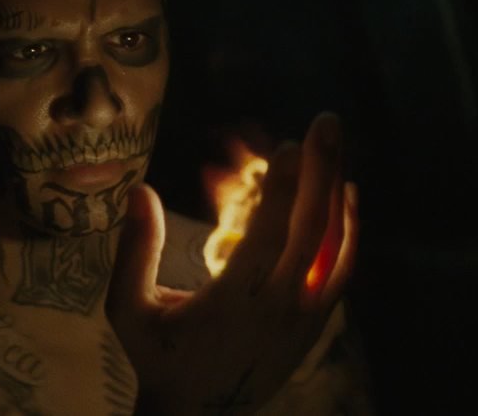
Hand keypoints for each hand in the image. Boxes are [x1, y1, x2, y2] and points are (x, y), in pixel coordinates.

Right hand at [106, 112, 358, 414]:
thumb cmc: (157, 357)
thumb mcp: (127, 310)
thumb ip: (133, 251)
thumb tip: (139, 189)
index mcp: (234, 302)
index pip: (271, 232)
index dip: (285, 184)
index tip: (288, 142)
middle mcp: (278, 309)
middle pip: (313, 228)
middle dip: (323, 169)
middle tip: (327, 121)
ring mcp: (303, 320)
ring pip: (335, 247)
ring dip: (338, 191)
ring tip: (335, 145)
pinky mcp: (315, 326)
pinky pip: (341, 272)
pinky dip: (349, 232)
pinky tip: (347, 195)